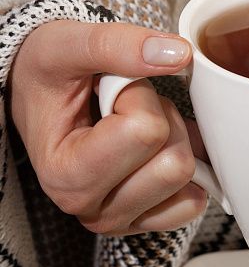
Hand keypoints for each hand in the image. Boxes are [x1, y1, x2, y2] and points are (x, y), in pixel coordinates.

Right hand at [9, 20, 207, 234]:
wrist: (35, 93)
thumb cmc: (47, 74)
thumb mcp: (68, 45)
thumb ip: (118, 45)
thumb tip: (180, 54)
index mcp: (66, 176)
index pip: (146, 131)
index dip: (138, 96)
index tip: (109, 93)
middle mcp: (92, 209)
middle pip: (175, 164)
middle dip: (161, 121)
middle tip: (126, 109)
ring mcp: (120, 219)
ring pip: (189, 179)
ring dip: (172, 141)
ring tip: (134, 126)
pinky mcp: (145, 221)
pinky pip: (194, 200)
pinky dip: (185, 165)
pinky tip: (155, 148)